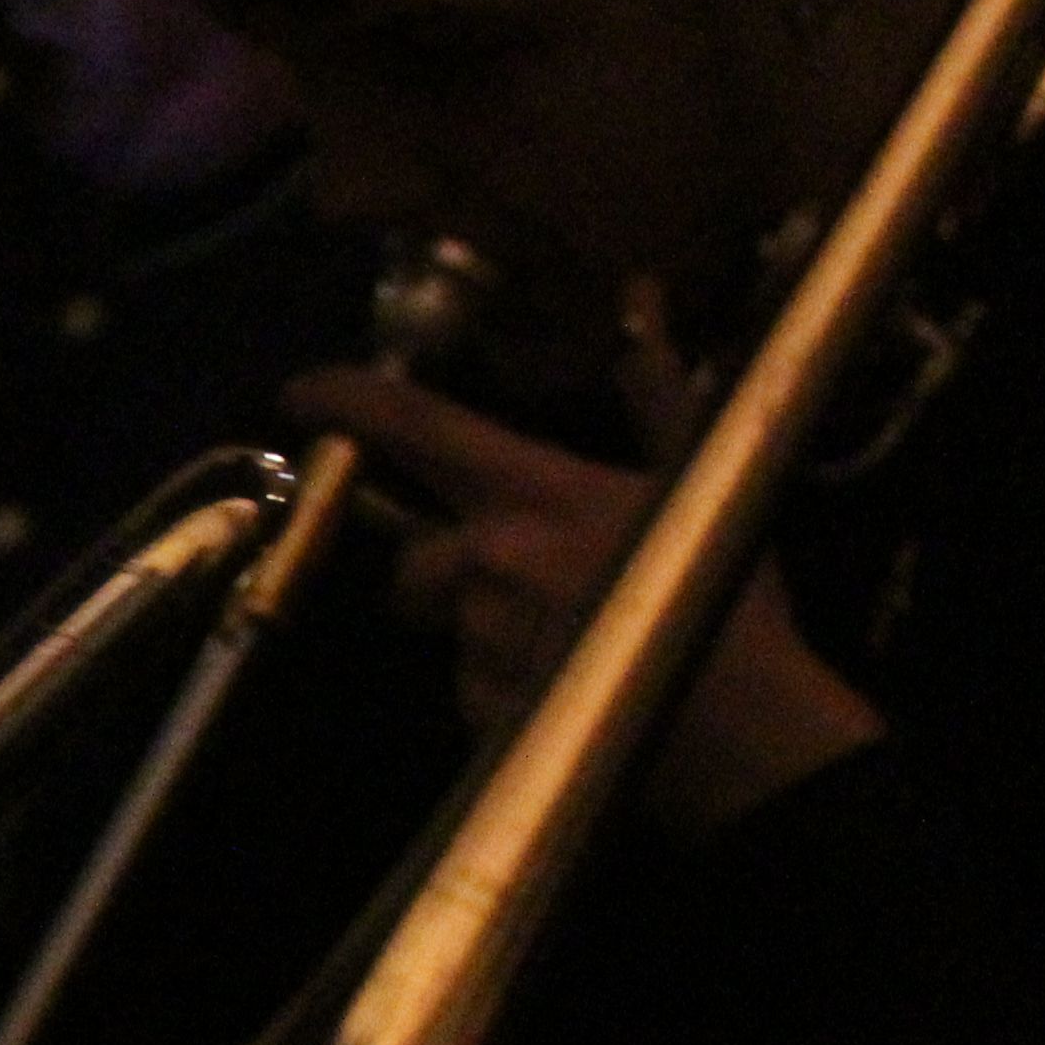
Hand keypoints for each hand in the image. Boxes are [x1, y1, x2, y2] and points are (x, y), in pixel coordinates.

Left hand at [290, 281, 884, 841]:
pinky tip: (567, 690)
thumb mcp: (697, 482)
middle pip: (417, 560)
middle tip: (531, 588)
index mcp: (532, 492)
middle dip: (449, 574)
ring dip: (488, 631)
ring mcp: (476, 638)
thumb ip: (655, 398)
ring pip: (448, 628)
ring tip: (571, 643)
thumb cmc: (721, 593)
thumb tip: (643, 318)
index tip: (300, 393)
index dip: (348, 402)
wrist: (743, 725)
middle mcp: (487, 559)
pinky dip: (504, 689)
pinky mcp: (476, 710)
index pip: (418, 428)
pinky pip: (469, 689)